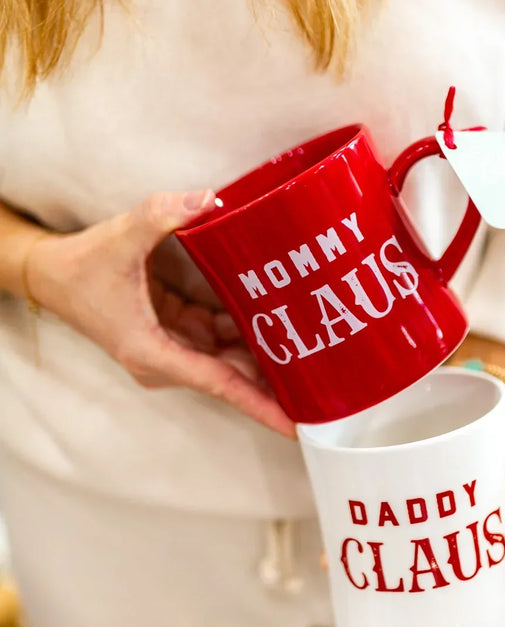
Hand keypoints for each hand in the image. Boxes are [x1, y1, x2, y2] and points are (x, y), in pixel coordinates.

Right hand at [25, 190, 295, 436]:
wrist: (52, 276)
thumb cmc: (83, 267)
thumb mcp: (121, 237)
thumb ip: (162, 216)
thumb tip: (207, 201)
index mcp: (154, 352)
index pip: (220, 384)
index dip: (260, 404)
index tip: (295, 425)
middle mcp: (167, 360)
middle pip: (232, 377)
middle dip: (277, 383)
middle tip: (329, 387)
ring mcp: (173, 349)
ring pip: (229, 358)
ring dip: (267, 354)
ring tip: (320, 355)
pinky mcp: (176, 334)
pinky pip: (220, 338)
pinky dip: (248, 331)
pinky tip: (285, 321)